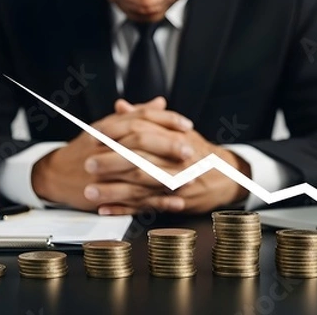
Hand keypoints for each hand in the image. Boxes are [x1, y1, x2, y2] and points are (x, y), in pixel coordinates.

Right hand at [31, 97, 193, 210]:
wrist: (54, 174)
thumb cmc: (84, 149)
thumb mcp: (106, 127)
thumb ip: (135, 115)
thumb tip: (160, 103)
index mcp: (108, 129)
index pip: (140, 119)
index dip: (166, 121)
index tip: (186, 126)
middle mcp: (107, 147)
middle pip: (140, 143)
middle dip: (168, 147)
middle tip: (190, 151)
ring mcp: (106, 172)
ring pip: (139, 172)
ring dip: (167, 177)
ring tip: (190, 179)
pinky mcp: (106, 195)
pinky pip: (135, 199)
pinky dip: (156, 201)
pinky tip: (174, 202)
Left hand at [90, 101, 250, 214]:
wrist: (227, 176)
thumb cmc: (198, 151)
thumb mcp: (177, 130)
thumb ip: (148, 118)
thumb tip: (121, 107)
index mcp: (175, 140)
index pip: (142, 133)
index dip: (117, 135)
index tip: (95, 136)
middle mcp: (177, 162)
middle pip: (140, 161)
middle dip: (112, 164)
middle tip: (89, 163)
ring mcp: (177, 185)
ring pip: (141, 188)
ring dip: (114, 191)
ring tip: (91, 191)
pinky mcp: (175, 204)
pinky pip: (146, 208)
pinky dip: (125, 210)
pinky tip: (106, 209)